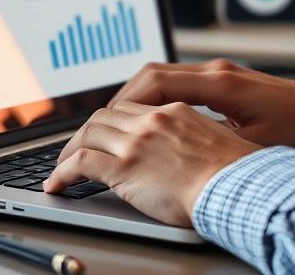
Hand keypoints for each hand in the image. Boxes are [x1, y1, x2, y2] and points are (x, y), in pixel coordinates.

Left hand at [45, 101, 259, 226]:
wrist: (235, 187)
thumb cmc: (236, 173)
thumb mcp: (223, 139)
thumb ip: (202, 136)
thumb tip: (197, 148)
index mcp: (176, 111)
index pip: (133, 106)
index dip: (114, 119)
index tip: (106, 132)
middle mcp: (153, 121)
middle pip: (106, 115)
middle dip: (87, 131)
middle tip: (77, 147)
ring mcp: (136, 142)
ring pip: (89, 134)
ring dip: (70, 150)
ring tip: (61, 166)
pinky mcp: (124, 168)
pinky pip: (81, 164)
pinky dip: (62, 173)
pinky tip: (57, 184)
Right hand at [108, 58, 294, 154]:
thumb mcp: (255, 145)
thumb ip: (215, 143)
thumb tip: (177, 155)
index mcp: (219, 84)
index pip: (156, 83)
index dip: (125, 104)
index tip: (104, 125)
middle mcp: (215, 72)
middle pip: (151, 74)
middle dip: (121, 100)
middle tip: (97, 126)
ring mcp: (219, 73)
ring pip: (162, 74)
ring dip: (136, 97)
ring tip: (114, 124)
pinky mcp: (223, 80)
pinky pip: (177, 80)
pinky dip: (155, 96)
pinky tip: (147, 117)